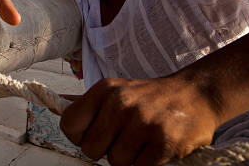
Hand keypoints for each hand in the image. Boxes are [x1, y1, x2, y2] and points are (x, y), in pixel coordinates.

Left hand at [60, 76, 219, 165]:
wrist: (195, 94)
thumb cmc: (148, 97)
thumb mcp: (115, 91)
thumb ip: (85, 104)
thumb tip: (53, 105)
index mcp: (104, 90)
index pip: (69, 124)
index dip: (80, 136)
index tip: (96, 133)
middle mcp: (120, 103)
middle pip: (90, 149)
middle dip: (105, 150)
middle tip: (123, 137)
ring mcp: (142, 122)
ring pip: (115, 162)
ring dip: (128, 158)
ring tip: (140, 141)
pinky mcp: (164, 141)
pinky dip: (145, 163)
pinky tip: (154, 147)